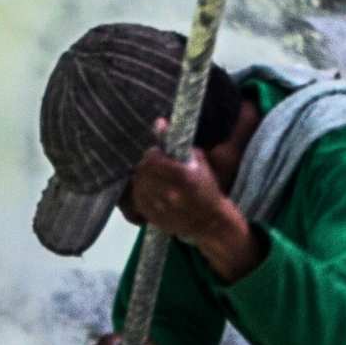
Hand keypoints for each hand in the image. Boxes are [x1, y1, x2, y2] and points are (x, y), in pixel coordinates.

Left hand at [129, 119, 264, 282]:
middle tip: (155, 164)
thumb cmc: (207, 188)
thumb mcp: (199, 162)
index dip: (153, 153)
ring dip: (143, 177)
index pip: (153, 158)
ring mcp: (159, 207)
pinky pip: (136, 198)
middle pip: (142, 171)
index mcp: (183, 177)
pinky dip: (141, 191)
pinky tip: (151, 189)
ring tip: (154, 177)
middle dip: (147, 164)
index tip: (159, 152)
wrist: (209, 222)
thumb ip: (179, 143)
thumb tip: (159, 122)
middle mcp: (169, 193)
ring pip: (137, 184)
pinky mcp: (151, 217)